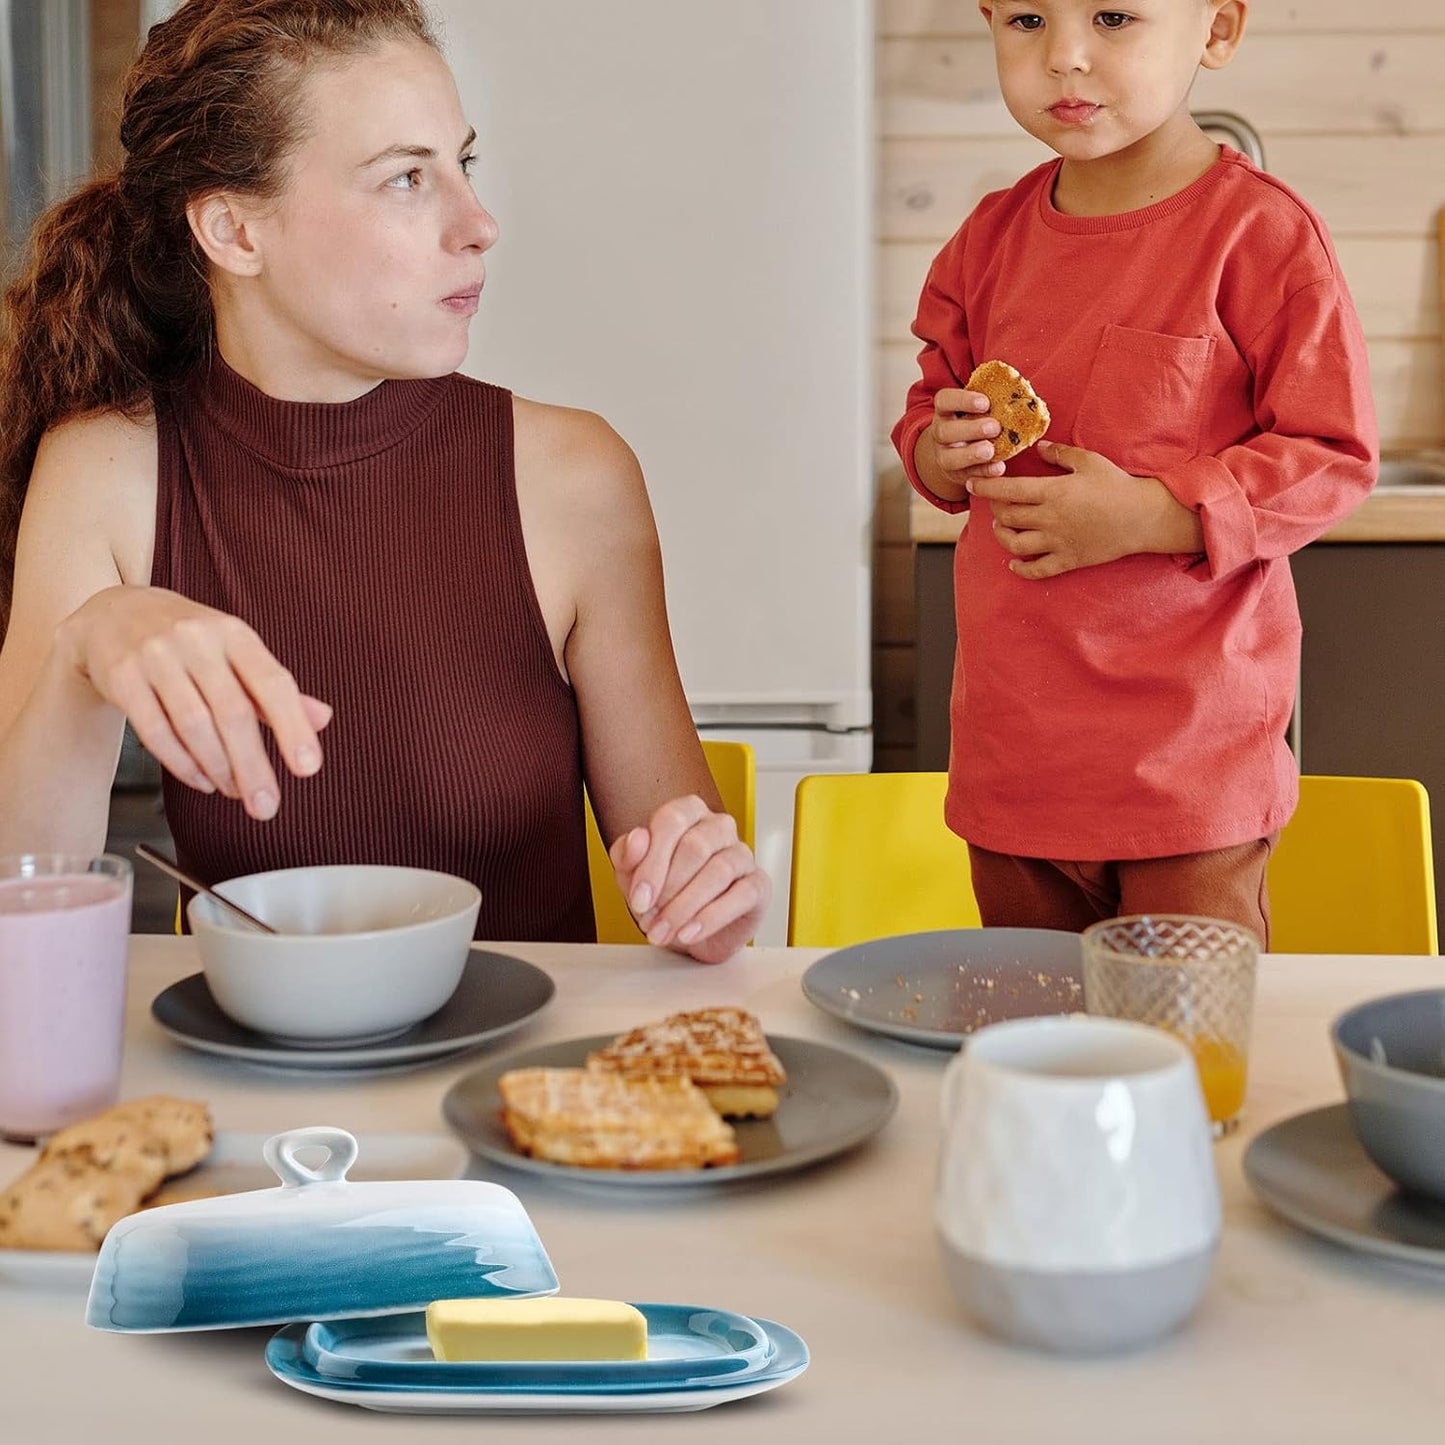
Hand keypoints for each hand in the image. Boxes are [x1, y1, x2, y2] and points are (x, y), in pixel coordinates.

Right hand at [55, 585, 332, 818]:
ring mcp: (156, 657)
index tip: (308, 768)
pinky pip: (155, 731)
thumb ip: (276, 690)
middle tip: (266, 806)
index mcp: (236, 634)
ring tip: (235, 792)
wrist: (113, 614)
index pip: (273, 683)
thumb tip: (324, 719)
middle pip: (232, 712)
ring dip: (219, 768)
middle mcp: (197, 641)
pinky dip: (182, 764)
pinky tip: (202, 780)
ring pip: (193, 725)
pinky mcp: (123, 677)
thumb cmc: (190, 642)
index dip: (293, 727)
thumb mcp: (237, 653)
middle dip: (252, 766)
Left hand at [608, 795, 771, 963]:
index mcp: (688, 813)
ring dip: (685, 908)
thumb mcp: (633, 875)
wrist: (688, 930)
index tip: (639, 898)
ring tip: (665, 931)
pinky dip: (710, 918)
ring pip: (718, 872)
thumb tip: (637, 839)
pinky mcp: (758, 884)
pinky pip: (741, 895)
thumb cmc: (663, 893)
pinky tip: (690, 933)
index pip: (671, 820)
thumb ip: (627, 855)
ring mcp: (742, 854)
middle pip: (694, 847)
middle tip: (650, 920)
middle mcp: (718, 827)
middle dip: (667, 890)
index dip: (652, 861)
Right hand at [920, 388, 1007, 488]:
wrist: (960, 449)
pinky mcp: (956, 475)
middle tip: (994, 427)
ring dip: (971, 454)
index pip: (944, 400)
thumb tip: (1021, 388)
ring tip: (991, 450)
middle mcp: (941, 433)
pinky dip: (983, 472)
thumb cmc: (976, 420)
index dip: (962, 400)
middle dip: (970, 429)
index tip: (985, 403)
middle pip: (944, 431)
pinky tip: (998, 468)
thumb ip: (992, 400)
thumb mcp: (978, 408)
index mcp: (946, 410)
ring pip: (949, 458)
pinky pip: (967, 476)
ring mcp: (945, 455)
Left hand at [967, 439, 1203, 578]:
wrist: (1143, 517)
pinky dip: (1021, 569)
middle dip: (995, 510)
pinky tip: (1014, 563)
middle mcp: (1050, 519)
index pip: (1008, 490)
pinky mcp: (1068, 560)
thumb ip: (1059, 454)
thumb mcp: (1089, 461)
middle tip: (995, 504)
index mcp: (1053, 492)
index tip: (973, 484)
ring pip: (1016, 545)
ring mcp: (1058, 542)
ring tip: (1001, 528)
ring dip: (1002, 537)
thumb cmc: (1116, 485)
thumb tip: (1037, 448)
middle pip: (1007, 518)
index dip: (986, 488)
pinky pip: (1037, 570)